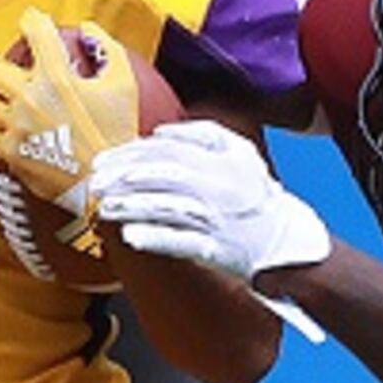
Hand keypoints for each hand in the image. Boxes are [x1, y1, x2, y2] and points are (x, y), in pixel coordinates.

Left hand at [0, 5, 143, 213]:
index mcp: (58, 79)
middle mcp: (30, 99)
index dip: (32, 19)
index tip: (32, 21)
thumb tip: (88, 29)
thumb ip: (107, 48)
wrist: (107, 183)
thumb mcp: (124, 85)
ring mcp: (16, 127)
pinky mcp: (9, 151)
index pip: (36, 33)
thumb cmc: (118, 134)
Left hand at [81, 120, 331, 283]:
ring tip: (104, 207)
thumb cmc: (255, 195)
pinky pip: (181, 243)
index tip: (104, 160)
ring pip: (168, 208)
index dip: (132, 154)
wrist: (286, 240)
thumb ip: (203, 134)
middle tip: (96, 181)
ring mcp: (216, 220)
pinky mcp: (215, 250)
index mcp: (222, 160)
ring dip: (132, 207)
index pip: (169, 151)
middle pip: (164, 176)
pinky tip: (130, 237)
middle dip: (125, 177)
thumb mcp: (239, 152)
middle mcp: (219, 188)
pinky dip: (156, 239)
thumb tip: (159, 131)